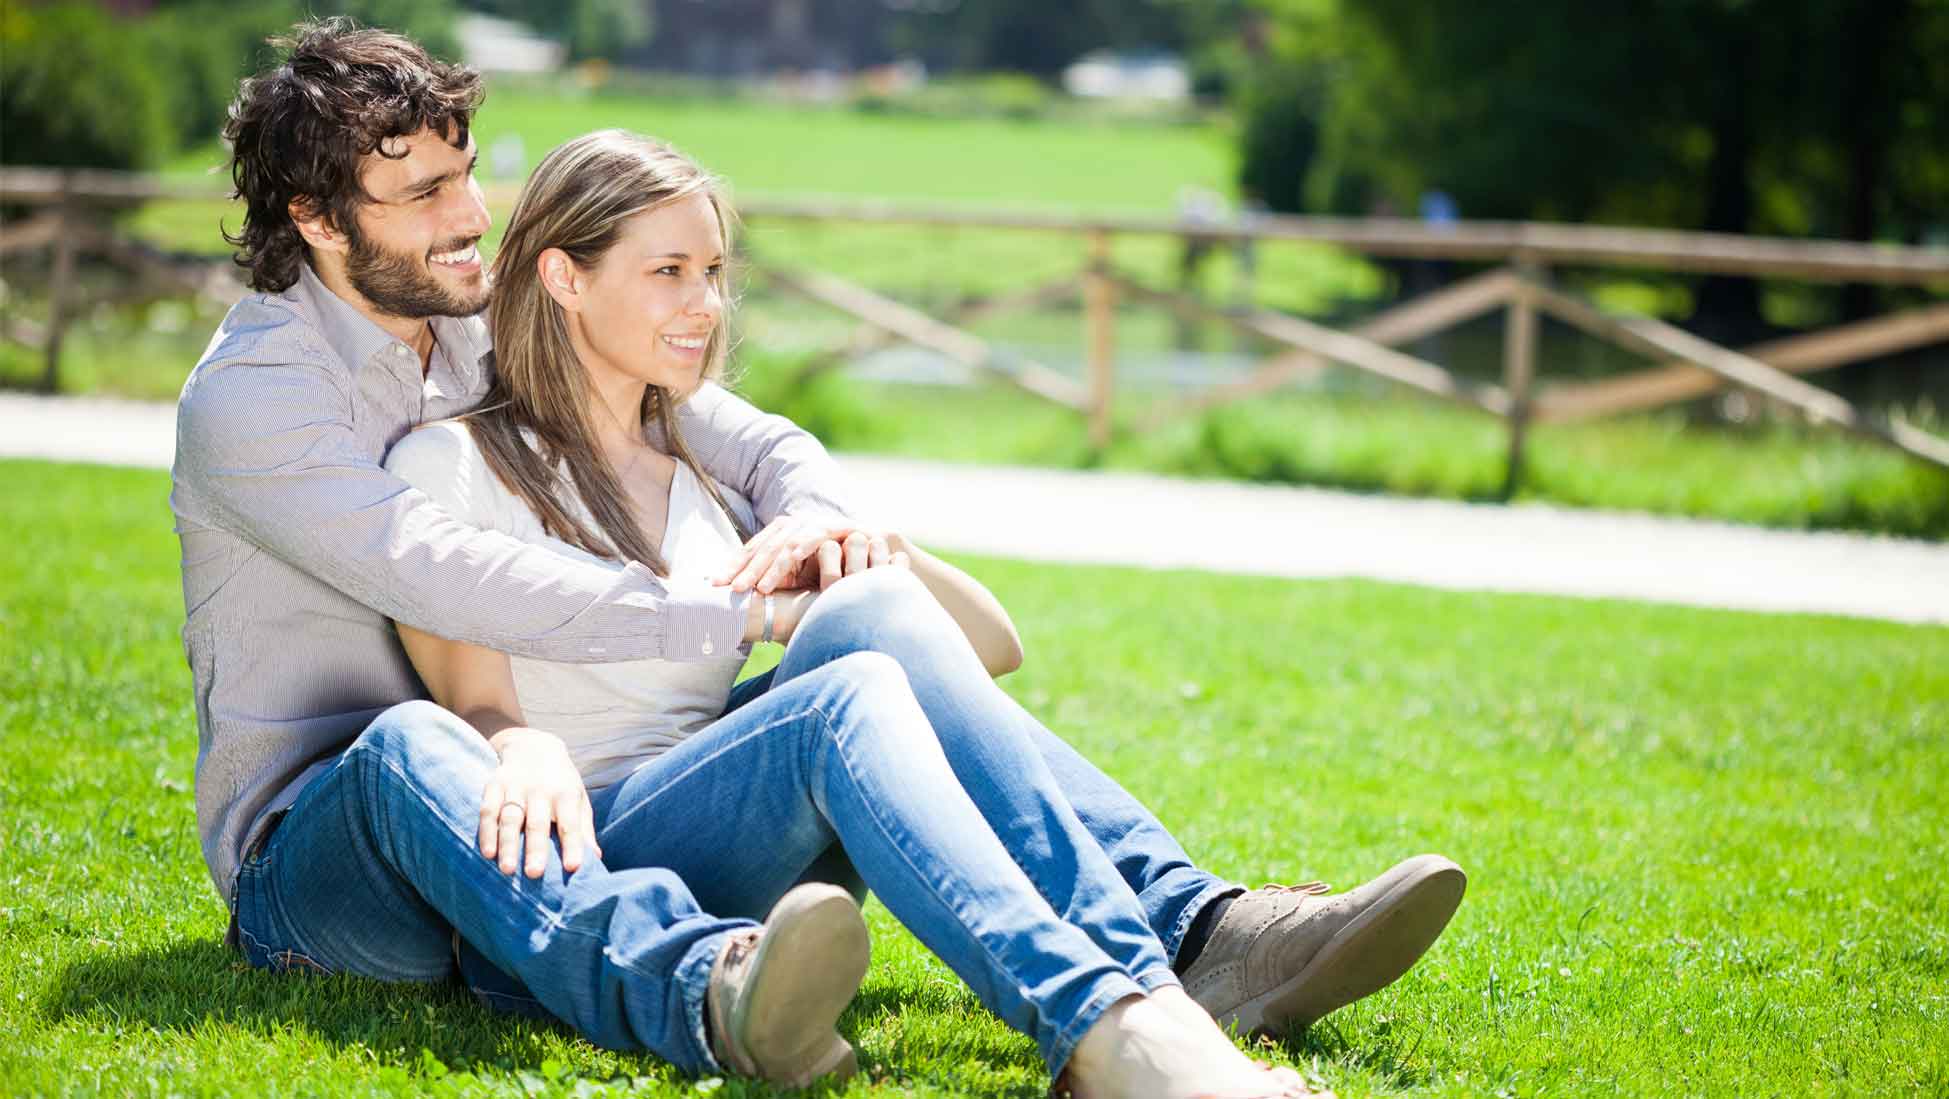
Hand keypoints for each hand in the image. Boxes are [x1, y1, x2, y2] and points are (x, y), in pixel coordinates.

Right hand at [479, 727, 600, 877]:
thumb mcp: (578, 798)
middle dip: (536, 848)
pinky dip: (486, 832)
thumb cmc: (560, 782)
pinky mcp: (494, 785)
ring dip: (508, 844)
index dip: (572, 844)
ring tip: (507, 870)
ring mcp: (515, 786)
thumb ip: (584, 828)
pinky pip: (488, 810)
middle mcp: (541, 790)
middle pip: (538, 822)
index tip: (573, 867)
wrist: (533, 745)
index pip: (571, 822)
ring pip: (510, 818)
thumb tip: (596, 858)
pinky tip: (487, 853)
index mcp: (566, 794)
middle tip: (534, 874)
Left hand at [715, 517, 904, 593]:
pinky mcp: (838, 525)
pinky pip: (814, 536)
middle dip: (745, 568)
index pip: (752, 549)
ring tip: (757, 589)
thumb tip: (747, 606)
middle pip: (764, 544)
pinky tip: (787, 563)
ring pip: (785, 542)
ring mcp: (816, 523)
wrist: (884, 557)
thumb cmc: (841, 573)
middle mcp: (797, 525)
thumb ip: (781, 585)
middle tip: (730, 590)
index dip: (733, 565)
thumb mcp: (805, 581)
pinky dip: (799, 549)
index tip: (714, 586)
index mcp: (784, 536)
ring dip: (770, 565)